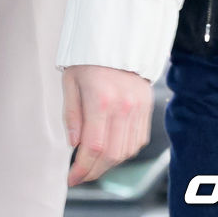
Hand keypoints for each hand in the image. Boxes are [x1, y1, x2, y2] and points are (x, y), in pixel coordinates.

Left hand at [62, 64, 151, 185]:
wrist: (116, 39)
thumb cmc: (88, 57)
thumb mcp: (70, 80)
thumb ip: (72, 114)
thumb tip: (74, 144)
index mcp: (101, 98)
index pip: (94, 146)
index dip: (83, 168)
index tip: (72, 177)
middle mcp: (124, 106)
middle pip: (112, 155)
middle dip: (94, 171)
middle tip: (80, 175)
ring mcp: (139, 108)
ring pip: (126, 152)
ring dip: (109, 165)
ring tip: (93, 163)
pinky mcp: (147, 108)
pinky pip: (138, 142)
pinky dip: (124, 152)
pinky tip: (110, 150)